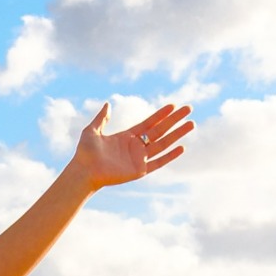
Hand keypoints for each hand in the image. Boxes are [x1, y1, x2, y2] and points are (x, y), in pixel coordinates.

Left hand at [61, 103, 193, 191]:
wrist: (84, 171)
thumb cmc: (85, 153)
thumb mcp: (92, 130)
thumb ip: (102, 118)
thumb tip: (108, 104)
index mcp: (127, 137)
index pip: (149, 123)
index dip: (161, 114)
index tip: (173, 106)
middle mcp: (136, 147)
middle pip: (160, 130)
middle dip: (174, 120)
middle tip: (188, 109)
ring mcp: (139, 159)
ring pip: (163, 144)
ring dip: (177, 134)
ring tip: (191, 124)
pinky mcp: (140, 171)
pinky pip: (159, 162)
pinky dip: (170, 156)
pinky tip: (182, 147)